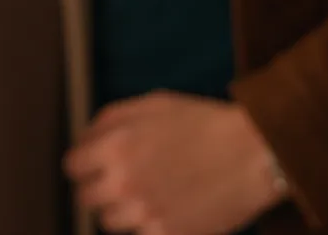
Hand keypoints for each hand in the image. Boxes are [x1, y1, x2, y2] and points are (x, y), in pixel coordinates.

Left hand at [65, 92, 287, 234]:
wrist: (254, 153)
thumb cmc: (204, 123)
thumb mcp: (151, 105)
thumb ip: (107, 121)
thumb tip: (82, 141)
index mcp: (116, 145)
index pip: (72, 167)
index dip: (84, 164)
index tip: (95, 166)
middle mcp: (124, 181)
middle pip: (85, 198)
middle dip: (99, 187)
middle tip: (120, 182)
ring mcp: (144, 212)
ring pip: (108, 222)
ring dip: (120, 210)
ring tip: (145, 196)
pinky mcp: (166, 234)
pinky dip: (146, 226)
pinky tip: (164, 210)